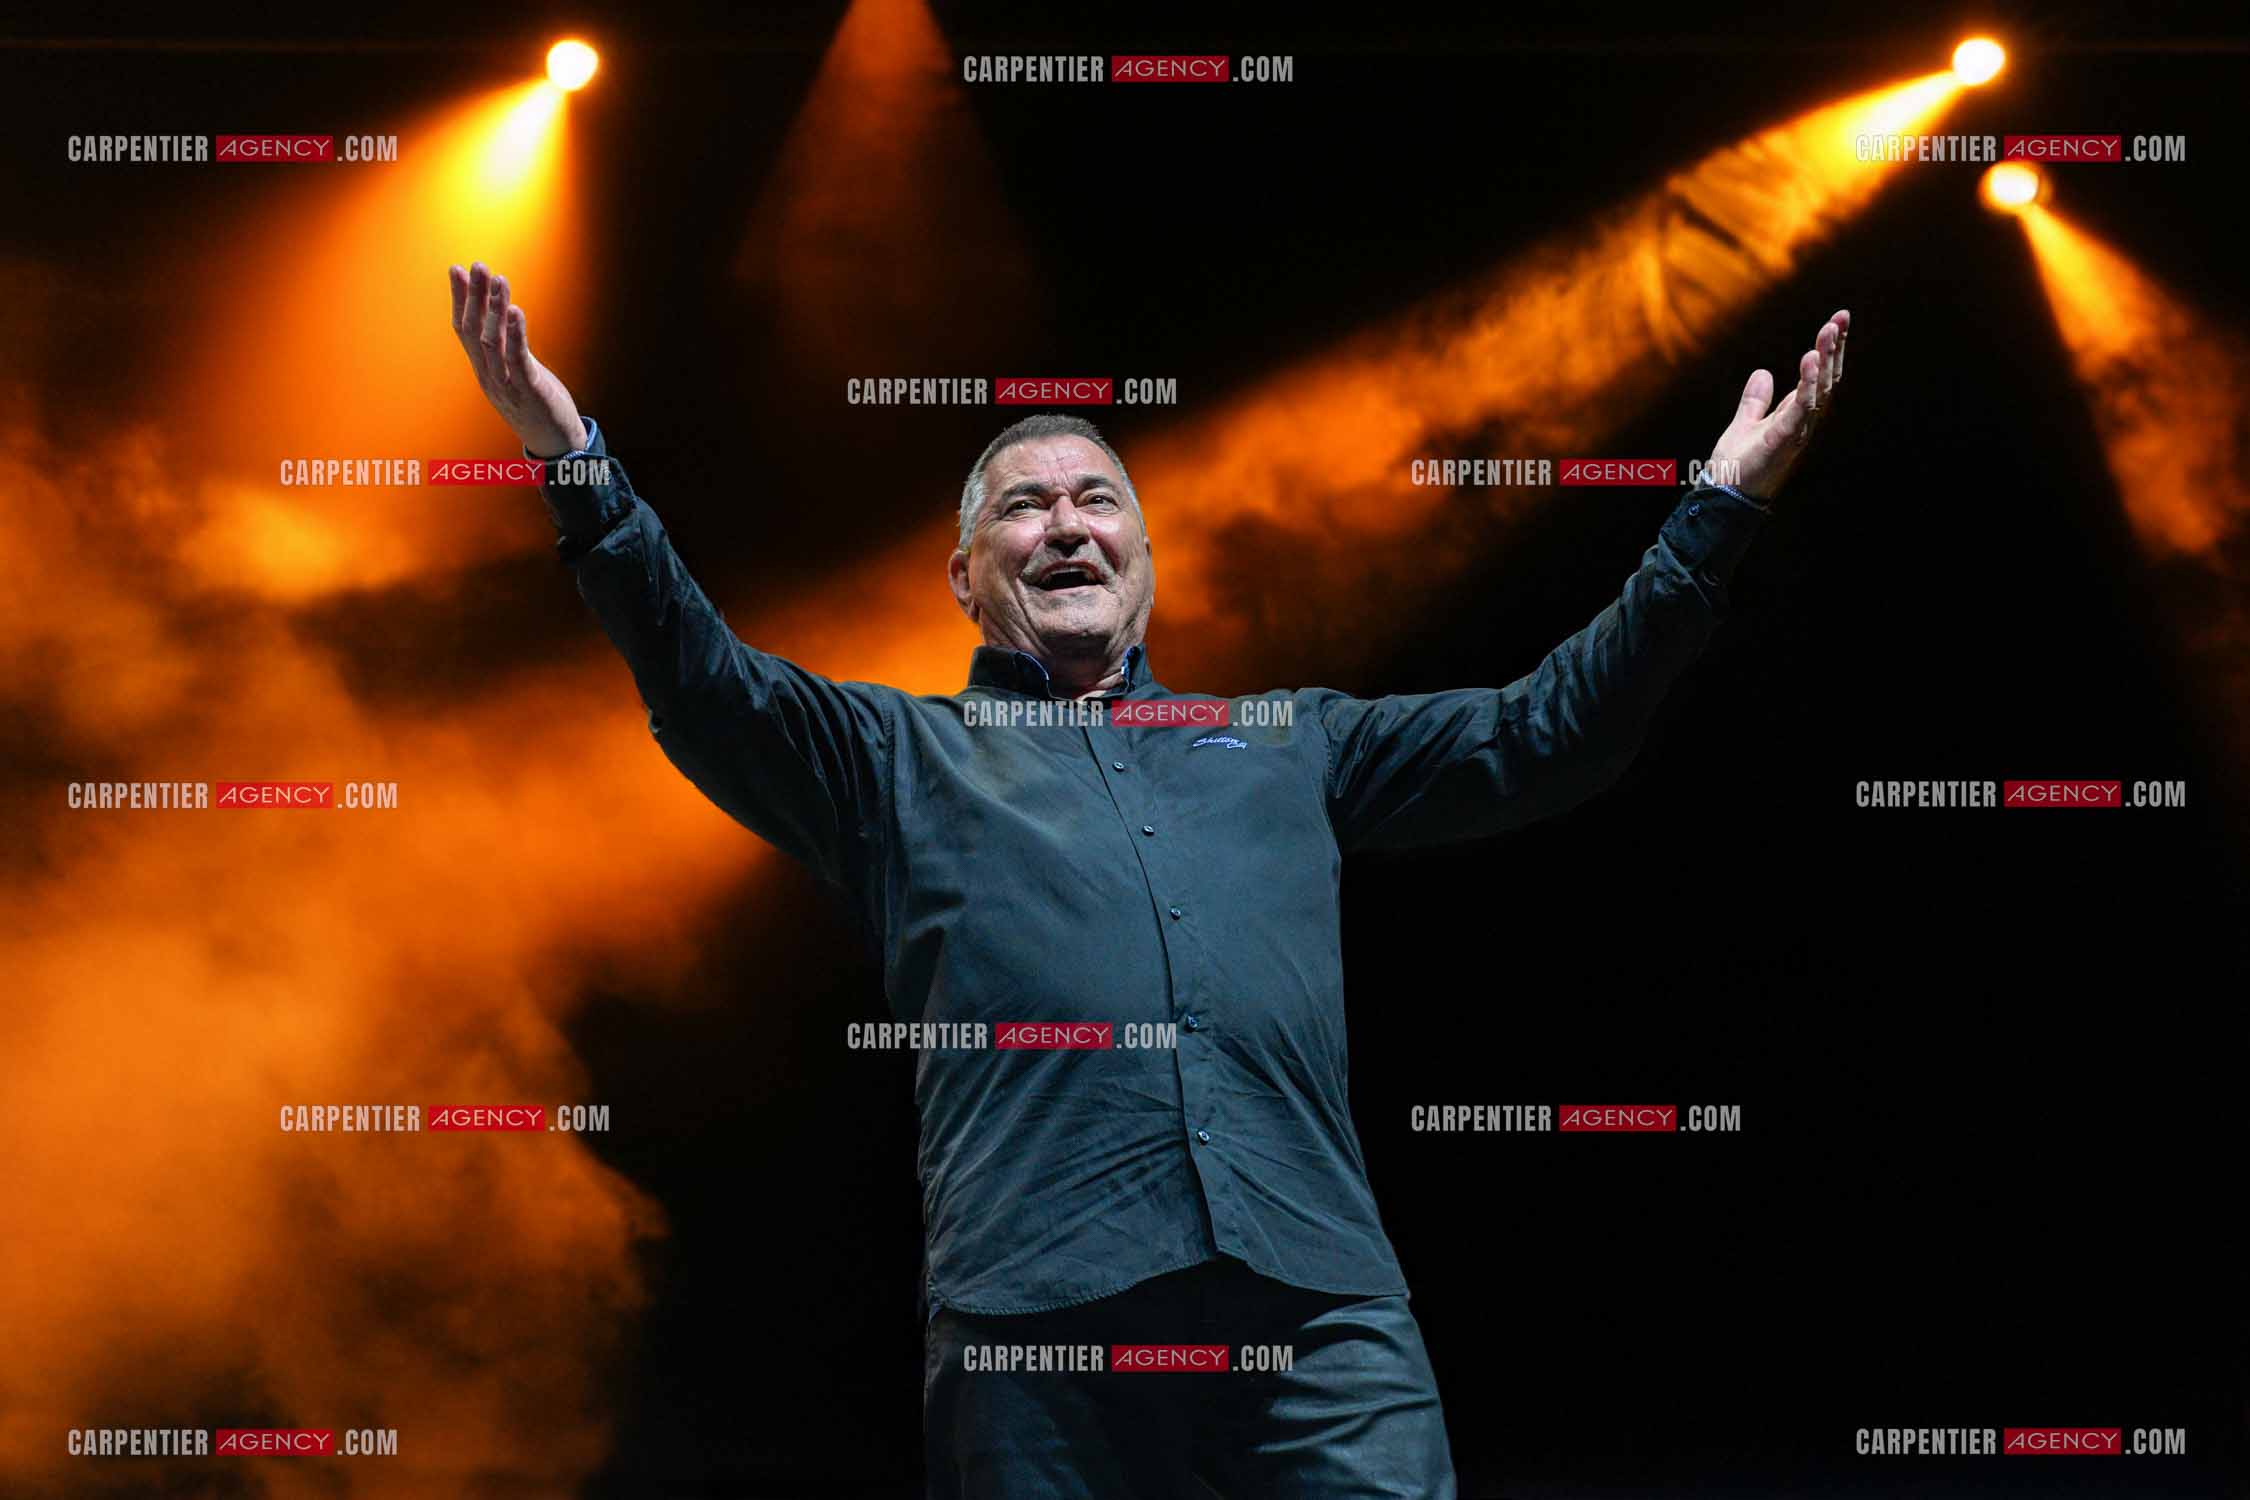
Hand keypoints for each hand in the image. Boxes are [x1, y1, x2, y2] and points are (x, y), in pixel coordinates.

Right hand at [447, 261, 588, 458]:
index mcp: (483, 369)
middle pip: (474, 331)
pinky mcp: (529, 392)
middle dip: (474, 297)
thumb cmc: (535, 404)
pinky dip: (515, 335)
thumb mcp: (514, 371)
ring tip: (498, 280)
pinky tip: (516, 311)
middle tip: (477, 266)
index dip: (460, 299)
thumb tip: (500, 317)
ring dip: (495, 309)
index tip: (456, 270)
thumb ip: (504, 348)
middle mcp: (488, 376)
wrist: (555, 445)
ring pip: (493, 342)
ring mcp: (507, 385)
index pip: (464, 329)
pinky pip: (518, 360)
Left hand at [1705, 309, 1848, 501]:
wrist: (1725, 497)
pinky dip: (1808, 383)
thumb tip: (1762, 372)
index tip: (1836, 320)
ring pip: (1820, 390)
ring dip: (1825, 359)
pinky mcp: (1785, 439)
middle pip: (1827, 378)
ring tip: (1829, 331)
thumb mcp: (1744, 423)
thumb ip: (1755, 400)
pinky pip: (1802, 407)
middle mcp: (1804, 421)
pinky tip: (1810, 359)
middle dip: (1835, 347)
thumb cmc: (1737, 466)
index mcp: (1796, 414)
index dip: (1828, 349)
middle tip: (1841, 317)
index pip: (1819, 376)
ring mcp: (1797, 430)